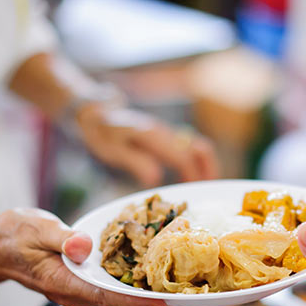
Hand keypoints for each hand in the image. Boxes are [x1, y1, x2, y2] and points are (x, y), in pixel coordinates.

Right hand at [0, 208, 167, 305]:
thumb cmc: (12, 233)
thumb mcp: (35, 227)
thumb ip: (61, 238)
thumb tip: (83, 247)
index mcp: (61, 282)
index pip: (104, 297)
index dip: (135, 302)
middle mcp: (70, 293)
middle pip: (116, 304)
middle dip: (148, 303)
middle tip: (184, 298)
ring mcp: (74, 292)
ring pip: (113, 299)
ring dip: (141, 297)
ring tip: (174, 290)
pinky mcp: (77, 286)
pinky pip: (107, 291)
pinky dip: (128, 288)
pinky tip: (147, 279)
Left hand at [77, 104, 218, 186]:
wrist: (97, 113)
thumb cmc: (103, 133)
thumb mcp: (114, 150)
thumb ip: (136, 162)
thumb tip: (156, 180)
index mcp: (154, 136)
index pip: (183, 157)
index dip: (191, 176)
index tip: (192, 192)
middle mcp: (166, 132)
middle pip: (199, 149)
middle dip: (208, 171)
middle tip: (208, 192)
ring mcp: (167, 132)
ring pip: (197, 147)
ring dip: (205, 166)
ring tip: (203, 186)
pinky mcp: (166, 136)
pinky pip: (189, 148)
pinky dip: (196, 162)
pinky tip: (189, 177)